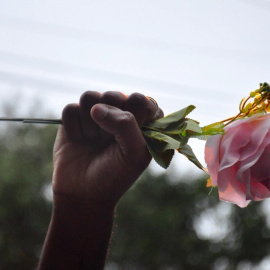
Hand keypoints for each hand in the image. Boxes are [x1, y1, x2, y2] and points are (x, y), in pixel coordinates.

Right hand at [52, 91, 162, 205]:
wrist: (83, 193)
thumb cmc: (114, 175)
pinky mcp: (74, 118)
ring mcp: (95, 114)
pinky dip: (73, 127)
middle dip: (110, 120)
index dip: (135, 115)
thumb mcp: (133, 154)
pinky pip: (71, 109)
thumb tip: (97, 107)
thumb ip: (126, 125)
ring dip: (90, 123)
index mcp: (140, 122)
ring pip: (90, 97)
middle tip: (108, 140)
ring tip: (93, 140)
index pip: (141, 99)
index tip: (130, 133)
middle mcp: (118, 114)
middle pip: (114, 95)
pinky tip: (79, 140)